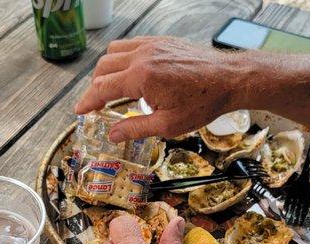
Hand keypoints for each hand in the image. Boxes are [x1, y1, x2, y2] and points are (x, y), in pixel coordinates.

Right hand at [75, 36, 243, 141]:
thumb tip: (113, 135)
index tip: (80, 111)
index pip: (102, 87)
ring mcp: (151, 45)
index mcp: (141, 77)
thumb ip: (136, 128)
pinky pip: (130, 45)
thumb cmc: (203, 102)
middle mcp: (142, 56)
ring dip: (106, 71)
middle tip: (97, 104)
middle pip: (103, 68)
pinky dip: (121, 58)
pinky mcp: (160, 42)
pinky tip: (128, 72)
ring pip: (113, 52)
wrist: (228, 79)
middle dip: (95, 87)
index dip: (88, 101)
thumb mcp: (168, 125)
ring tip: (111, 89)